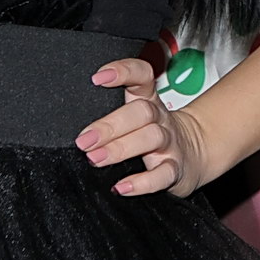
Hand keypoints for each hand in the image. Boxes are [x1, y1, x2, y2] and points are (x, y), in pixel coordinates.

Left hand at [76, 56, 214, 196]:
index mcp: (147, 99)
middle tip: (84, 140)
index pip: (141, 76)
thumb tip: (65, 124)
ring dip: (121, 148)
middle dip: (110, 125)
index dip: (124, 71)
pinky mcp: (175, 170)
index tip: (98, 78)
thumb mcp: (136, 116)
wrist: (193, 154)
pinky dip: (143, 182)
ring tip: (95, 159)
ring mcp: (170, 143)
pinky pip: (162, 174)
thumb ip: (109, 112)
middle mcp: (160, 118)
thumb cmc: (149, 134)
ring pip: (151, 138)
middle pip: (141, 112)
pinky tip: (122, 187)